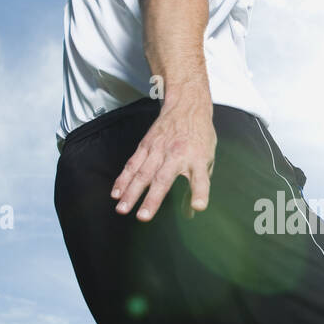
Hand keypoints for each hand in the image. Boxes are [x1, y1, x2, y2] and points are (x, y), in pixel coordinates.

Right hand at [110, 101, 215, 220]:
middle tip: (143, 217)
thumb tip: (192, 211)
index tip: (198, 206)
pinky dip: (123, 179)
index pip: (201, 179)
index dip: (200, 192)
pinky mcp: (146, 146)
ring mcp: (159, 150)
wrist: (186, 106)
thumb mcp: (208, 159)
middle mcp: (177, 155)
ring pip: (143, 174)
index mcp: (198, 159)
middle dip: (152, 199)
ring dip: (131, 193)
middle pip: (163, 179)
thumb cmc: (200, 136)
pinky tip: (116, 193)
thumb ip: (200, 185)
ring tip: (122, 209)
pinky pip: (132, 164)